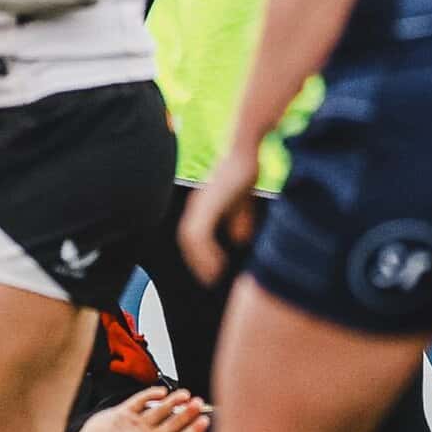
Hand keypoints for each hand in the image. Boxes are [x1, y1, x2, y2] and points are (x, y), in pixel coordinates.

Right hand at [74, 385, 211, 431]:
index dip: (193, 429)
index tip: (205, 419)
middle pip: (172, 422)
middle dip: (186, 412)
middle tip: (198, 402)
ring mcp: (135, 424)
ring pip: (158, 410)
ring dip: (172, 402)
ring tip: (185, 394)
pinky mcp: (122, 413)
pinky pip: (139, 401)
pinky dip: (150, 395)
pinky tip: (161, 392)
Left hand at [180, 145, 259, 286]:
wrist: (244, 152)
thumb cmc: (242, 173)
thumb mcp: (241, 202)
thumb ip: (239, 220)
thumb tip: (238, 240)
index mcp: (202, 206)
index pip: (192, 237)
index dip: (199, 255)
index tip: (210, 272)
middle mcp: (196, 206)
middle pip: (187, 241)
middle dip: (197, 261)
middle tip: (210, 278)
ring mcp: (199, 205)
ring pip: (190, 240)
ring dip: (200, 260)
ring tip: (213, 274)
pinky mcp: (207, 204)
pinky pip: (199, 235)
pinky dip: (206, 252)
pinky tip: (218, 263)